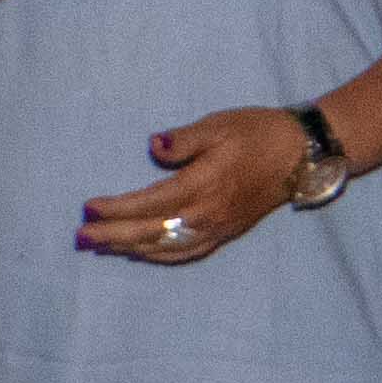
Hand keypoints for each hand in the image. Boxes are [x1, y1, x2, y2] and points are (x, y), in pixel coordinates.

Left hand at [79, 110, 292, 266]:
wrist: (301, 154)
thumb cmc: (257, 132)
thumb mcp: (218, 125)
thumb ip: (182, 141)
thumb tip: (152, 147)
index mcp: (202, 186)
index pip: (148, 204)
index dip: (115, 209)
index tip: (88, 208)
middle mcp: (207, 215)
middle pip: (150, 232)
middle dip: (112, 235)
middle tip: (80, 237)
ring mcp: (217, 228)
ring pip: (165, 248)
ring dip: (130, 249)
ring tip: (101, 247)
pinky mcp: (225, 233)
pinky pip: (185, 253)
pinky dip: (158, 256)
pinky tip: (140, 254)